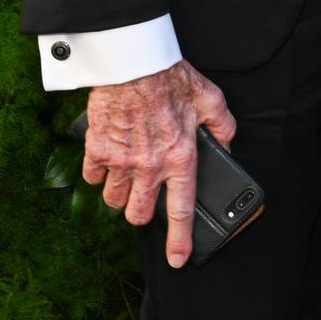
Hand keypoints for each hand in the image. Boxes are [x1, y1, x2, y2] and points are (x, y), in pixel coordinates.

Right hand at [80, 59, 235, 269]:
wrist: (130, 60)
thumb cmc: (169, 76)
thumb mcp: (210, 99)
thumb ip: (223, 126)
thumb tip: (228, 145)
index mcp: (180, 158)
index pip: (181, 210)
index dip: (179, 240)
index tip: (177, 259)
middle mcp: (150, 166)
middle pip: (138, 215)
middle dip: (140, 213)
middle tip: (144, 199)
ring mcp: (121, 160)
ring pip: (114, 200)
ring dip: (119, 195)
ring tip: (126, 178)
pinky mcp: (97, 149)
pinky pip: (92, 177)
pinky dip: (98, 173)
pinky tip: (107, 160)